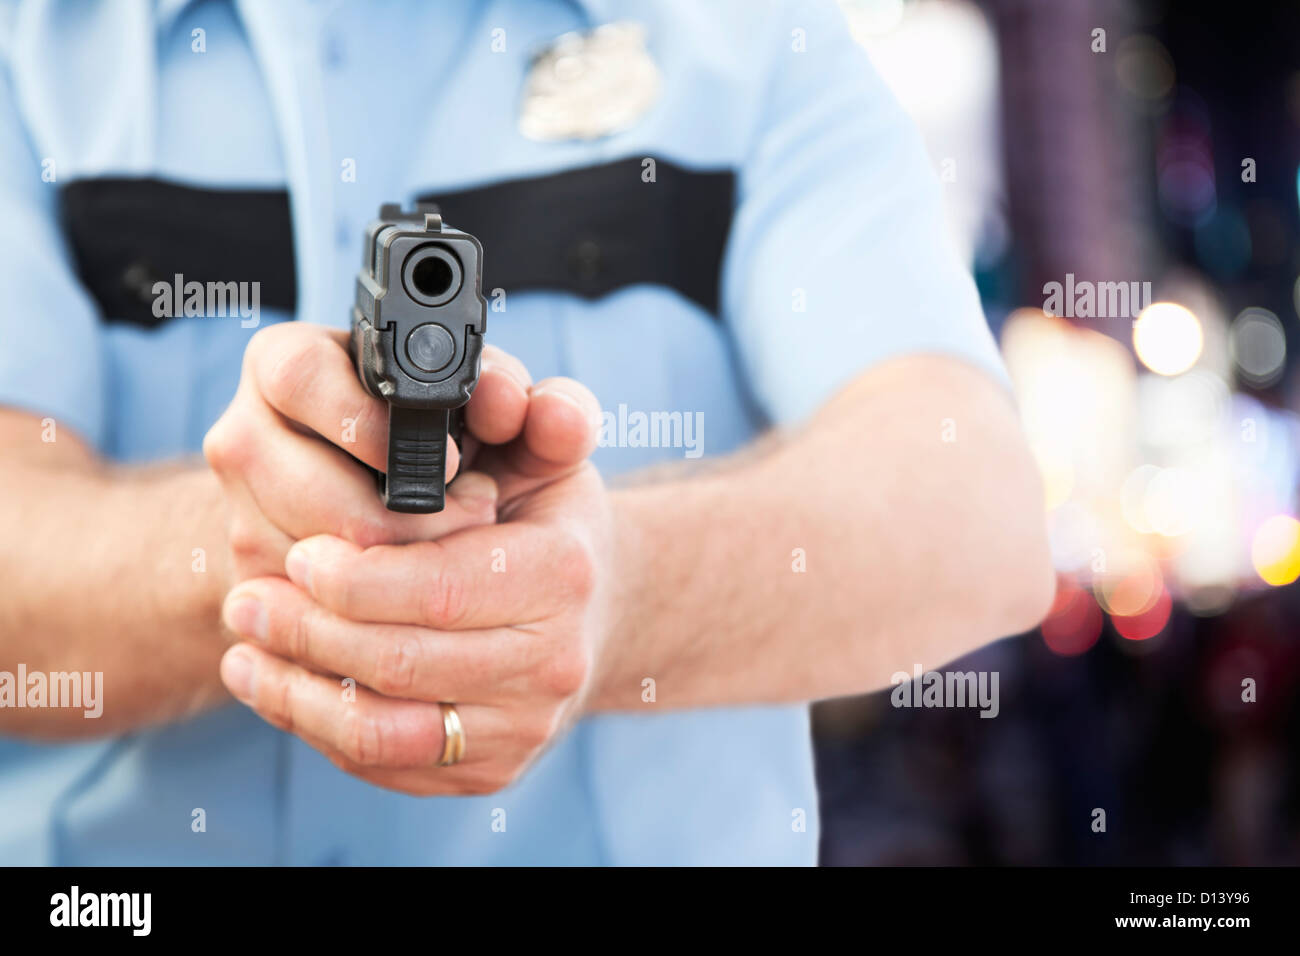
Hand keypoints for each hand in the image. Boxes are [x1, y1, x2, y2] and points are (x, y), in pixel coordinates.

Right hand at [202, 322, 591, 594]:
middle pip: (312, 493)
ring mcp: (238, 522)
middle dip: (411, 523)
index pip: (301, 377)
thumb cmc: (475, 459)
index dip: (374, 423)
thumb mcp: (513, 423)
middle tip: (476, 518)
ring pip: (311, 568)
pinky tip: (426, 606)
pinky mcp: (252, 595)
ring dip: (399, 577)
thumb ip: (542, 404)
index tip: (451, 461)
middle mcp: (246, 439)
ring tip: (460, 558)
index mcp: (291, 366)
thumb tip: (531, 410)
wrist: (426, 533)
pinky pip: (307, 621)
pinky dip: (377, 620)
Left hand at [217, 450, 614, 795]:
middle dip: (307, 630)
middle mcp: (553, 662)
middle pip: (401, 660)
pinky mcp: (490, 770)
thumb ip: (535, 411)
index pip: (440, 588)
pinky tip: (272, 683)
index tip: (298, 553)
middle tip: (245, 598)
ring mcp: (523, 728)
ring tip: (244, 641)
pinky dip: (315, 726)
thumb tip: (503, 394)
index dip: (355, 579)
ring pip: (383, 729)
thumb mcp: (551, 454)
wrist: (592, 614)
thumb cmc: (550, 524)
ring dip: (294, 687)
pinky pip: (384, 763)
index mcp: (563, 574)